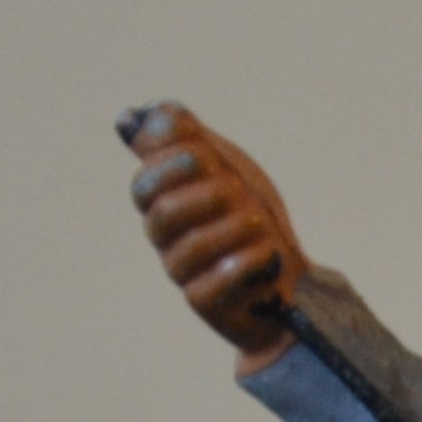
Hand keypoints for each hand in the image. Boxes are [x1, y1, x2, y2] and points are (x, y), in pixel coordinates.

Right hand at [121, 101, 303, 373]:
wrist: (291, 276)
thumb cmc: (252, 218)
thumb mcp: (225, 166)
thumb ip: (185, 138)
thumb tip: (130, 117)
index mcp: (164, 202)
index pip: (145, 184)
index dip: (171, 166)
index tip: (204, 157)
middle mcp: (166, 240)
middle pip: (163, 214)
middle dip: (206, 194)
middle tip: (237, 190)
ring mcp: (183, 273)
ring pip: (193, 247)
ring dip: (234, 227)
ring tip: (258, 222)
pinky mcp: (205, 304)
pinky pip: (214, 284)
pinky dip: (246, 263)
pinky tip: (266, 253)